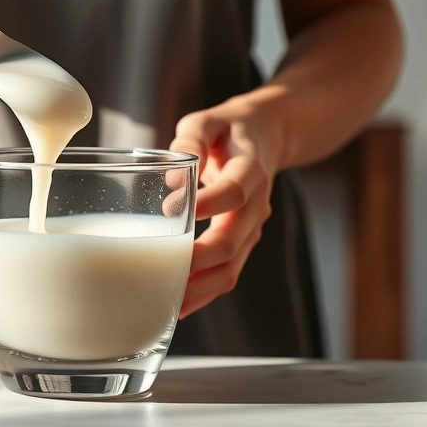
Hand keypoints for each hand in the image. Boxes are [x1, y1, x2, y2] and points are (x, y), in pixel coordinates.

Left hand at [169, 97, 283, 317]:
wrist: (266, 138)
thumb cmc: (228, 129)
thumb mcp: (207, 120)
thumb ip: (191, 140)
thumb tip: (172, 178)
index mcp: (251, 168)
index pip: (235, 192)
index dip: (209, 204)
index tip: (173, 212)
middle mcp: (257, 203)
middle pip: (233, 240)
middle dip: (198, 260)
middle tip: (160, 270)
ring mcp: (252, 226)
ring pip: (232, 266)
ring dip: (200, 287)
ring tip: (166, 302)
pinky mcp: (243, 241)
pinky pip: (228, 272)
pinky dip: (204, 291)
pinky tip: (178, 306)